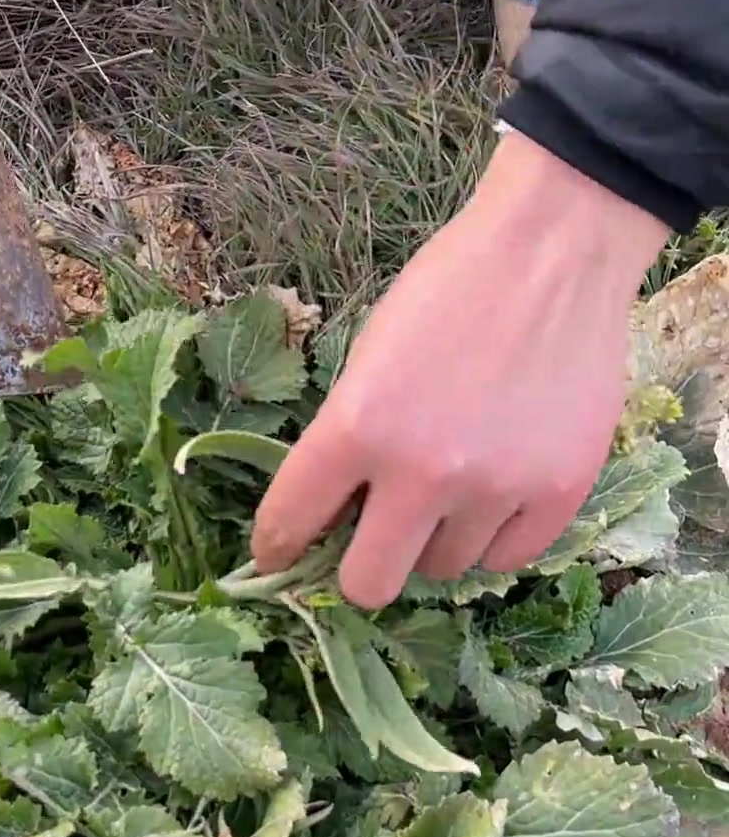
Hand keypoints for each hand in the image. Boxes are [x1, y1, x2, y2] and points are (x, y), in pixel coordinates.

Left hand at [252, 134, 667, 606]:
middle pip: (369, 586)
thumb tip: (333, 513)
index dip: (278, 544)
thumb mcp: (370, 353)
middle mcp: (424, 471)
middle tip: (374, 539)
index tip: (280, 552)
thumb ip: (347, 437)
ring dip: (436, 540)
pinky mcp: (558, 493)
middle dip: (360, 568)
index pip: (291, 521)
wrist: (555, 250)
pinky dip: (495, 536)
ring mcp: (496, 488)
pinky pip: (507, 559)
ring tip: (453, 486)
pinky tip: (497, 492)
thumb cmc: (452, 289)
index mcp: (359, 426)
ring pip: (443, 569)